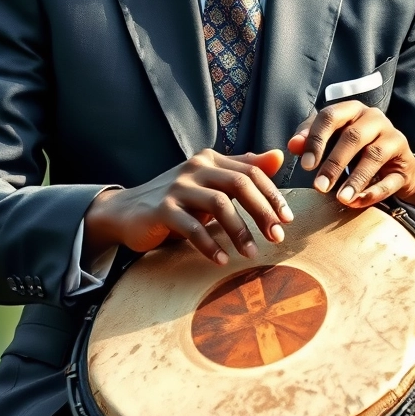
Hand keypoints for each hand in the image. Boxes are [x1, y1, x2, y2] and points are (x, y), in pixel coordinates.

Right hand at [83, 149, 293, 266]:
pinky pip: (192, 227)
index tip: (287, 219)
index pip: (251, 171)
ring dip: (239, 231)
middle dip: (262, 211)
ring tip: (251, 253)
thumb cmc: (177, 200)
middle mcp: (194, 167)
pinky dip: (210, 245)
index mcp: (209, 159)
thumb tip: (278, 156)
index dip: (272, 195)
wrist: (127, 211)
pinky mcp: (162, 209)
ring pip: (218, 204)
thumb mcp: (210, 183)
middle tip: (277, 236)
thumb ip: (242, 170)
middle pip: (239, 184)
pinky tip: (221, 260)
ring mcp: (177, 187)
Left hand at [287, 102, 414, 211]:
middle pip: (352, 137)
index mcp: (352, 109)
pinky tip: (356, 202)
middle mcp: (374, 119)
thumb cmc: (353, 147)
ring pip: (374, 156)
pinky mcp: (406, 163)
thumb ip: (310, 139)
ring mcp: (394, 139)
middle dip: (333, 163)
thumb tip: (293, 145)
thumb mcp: (330, 139)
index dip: (316, 140)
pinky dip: (373, 192)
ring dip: (355, 179)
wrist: (394, 163)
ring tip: (340, 199)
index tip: (305, 166)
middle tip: (319, 187)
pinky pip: (391, 179)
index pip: (330, 116)